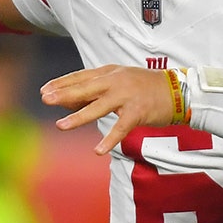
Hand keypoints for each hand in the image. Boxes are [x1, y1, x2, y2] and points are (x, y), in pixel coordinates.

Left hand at [42, 65, 176, 154]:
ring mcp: (127, 96)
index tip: (45, 89)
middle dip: (63, 94)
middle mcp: (116, 81)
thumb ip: (97, 89)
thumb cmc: (145, 88)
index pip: (81, 76)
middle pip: (85, 88)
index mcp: (110, 72)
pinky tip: (98, 150)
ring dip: (78, 117)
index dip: (62, 82)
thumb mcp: (120, 81)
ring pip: (98, 107)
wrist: (177, 91)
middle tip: (45, 99)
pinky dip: (110, 140)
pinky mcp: (138, 112)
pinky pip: (120, 128)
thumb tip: (69, 101)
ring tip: (61, 125)